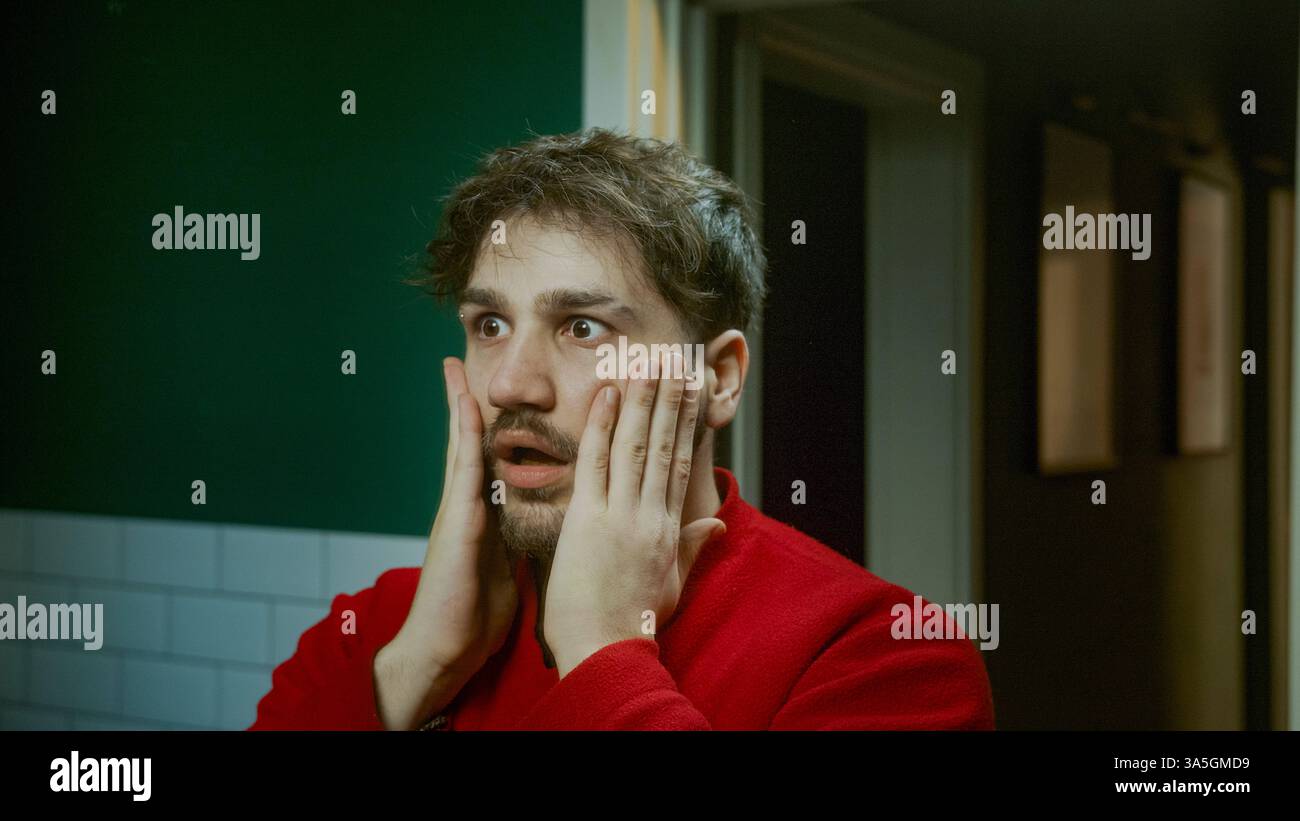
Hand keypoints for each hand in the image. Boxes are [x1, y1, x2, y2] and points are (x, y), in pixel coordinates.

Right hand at [373, 357, 517, 728]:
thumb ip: (512, 540)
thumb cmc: (474, 614)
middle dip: (462, 402)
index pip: (485, 459)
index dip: (487, 424)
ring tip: (453, 370)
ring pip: (460, 449)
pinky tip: (467, 413)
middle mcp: (465, 507)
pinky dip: (464, 439)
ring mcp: (456, 513)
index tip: (488, 389)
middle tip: (455, 360)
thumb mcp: (504, 567)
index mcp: (480, 516)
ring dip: (458, 408)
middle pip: (466, 443)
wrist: (444, 651)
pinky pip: (463, 473)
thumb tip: (537, 527)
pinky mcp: (457, 526)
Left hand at [542, 351, 725, 677]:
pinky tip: (610, 393)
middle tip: (674, 355)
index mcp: (667, 528)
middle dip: (669, 396)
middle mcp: (649, 514)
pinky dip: (604, 426)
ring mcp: (621, 514)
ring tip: (648, 360)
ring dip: (642, 398)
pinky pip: (598, 463)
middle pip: (663, 444)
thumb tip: (714, 521)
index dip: (685, 420)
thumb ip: (691, 546)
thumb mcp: (670, 583)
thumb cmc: (631, 622)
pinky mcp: (590, 520)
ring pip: (636, 444)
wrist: (606, 649)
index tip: (689, 386)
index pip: (678, 462)